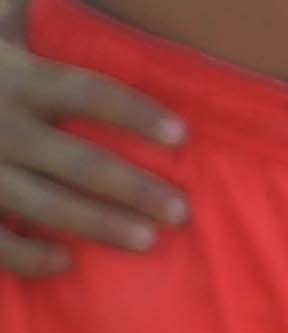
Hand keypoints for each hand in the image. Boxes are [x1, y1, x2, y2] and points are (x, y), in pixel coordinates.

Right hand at [0, 28, 179, 277]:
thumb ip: (20, 11)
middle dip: (132, 188)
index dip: (137, 113)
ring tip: (146, 241)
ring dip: (97, 225)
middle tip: (180, 211)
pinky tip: (64, 262)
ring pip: (44, 204)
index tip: (181, 137)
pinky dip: (26, 256)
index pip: (88, 92)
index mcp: (13, 76)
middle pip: (78, 161)